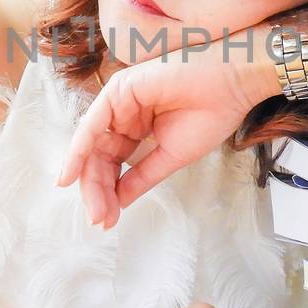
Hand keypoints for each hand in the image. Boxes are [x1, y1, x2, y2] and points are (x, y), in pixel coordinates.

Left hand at [53, 27, 273, 227]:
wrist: (233, 87)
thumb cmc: (210, 115)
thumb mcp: (171, 157)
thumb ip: (141, 177)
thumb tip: (118, 202)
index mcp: (135, 128)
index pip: (112, 163)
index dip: (107, 192)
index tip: (106, 221)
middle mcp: (123, 114)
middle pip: (99, 156)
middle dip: (96, 190)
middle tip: (99, 219)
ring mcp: (120, 101)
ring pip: (92, 143)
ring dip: (89, 178)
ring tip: (96, 208)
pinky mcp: (120, 88)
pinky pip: (94, 122)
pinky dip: (81, 148)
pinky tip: (73, 172)